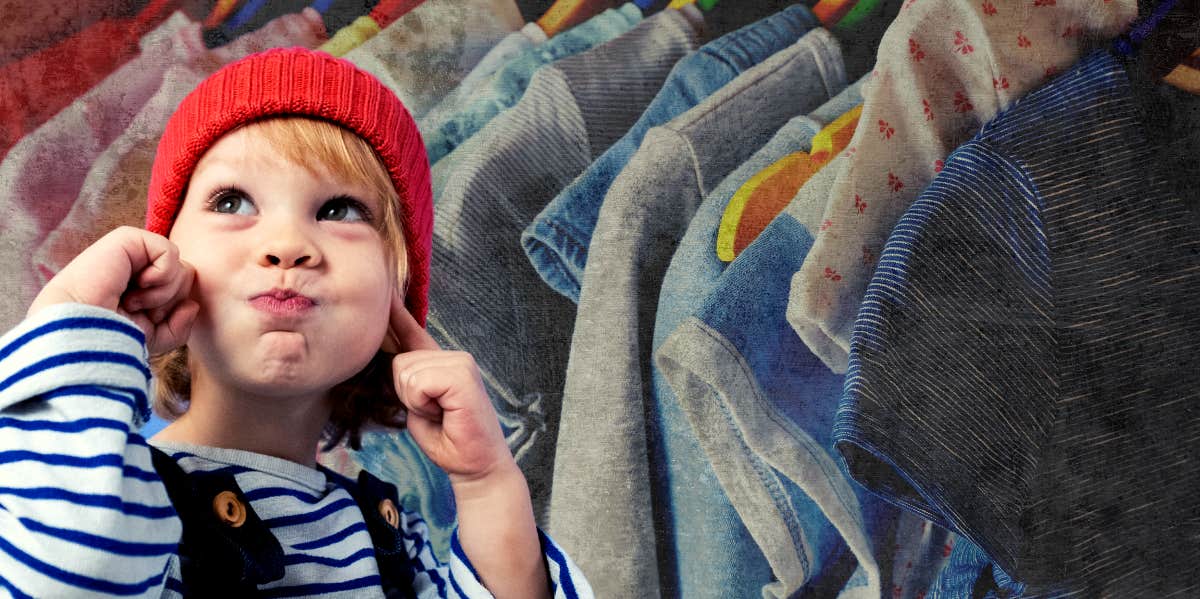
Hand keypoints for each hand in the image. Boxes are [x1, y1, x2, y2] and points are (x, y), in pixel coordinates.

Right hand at [28, 226, 197, 354]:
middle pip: (186, 279)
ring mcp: (132, 252)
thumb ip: (179, 326)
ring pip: (181, 268)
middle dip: (168, 302)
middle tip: (136, 309)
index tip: (143, 322)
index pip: (181, 292)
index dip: (171, 312)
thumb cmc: (111, 336)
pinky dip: (161, 275)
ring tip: (132, 300)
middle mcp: (136, 268)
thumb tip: (192, 305)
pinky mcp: (127, 238)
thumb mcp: (153, 339)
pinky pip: (170, 252)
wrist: (81, 329)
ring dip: (163, 293)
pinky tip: (138, 284)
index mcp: (139, 287)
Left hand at [387, 297, 549, 598]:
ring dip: (414, 401)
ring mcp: (460, 362)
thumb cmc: (449, 441)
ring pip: (406, 371)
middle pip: (399, 360)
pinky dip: (422, 403)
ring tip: (439, 414)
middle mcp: (453, 356)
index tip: (382, 286)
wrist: (476, 466)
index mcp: (440, 363)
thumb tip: (389, 358)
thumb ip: (405, 381)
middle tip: (432, 413)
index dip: (394, 310)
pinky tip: (443, 412)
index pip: (411, 330)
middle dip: (405, 393)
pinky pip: (418, 382)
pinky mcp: (462, 375)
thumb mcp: (417, 407)